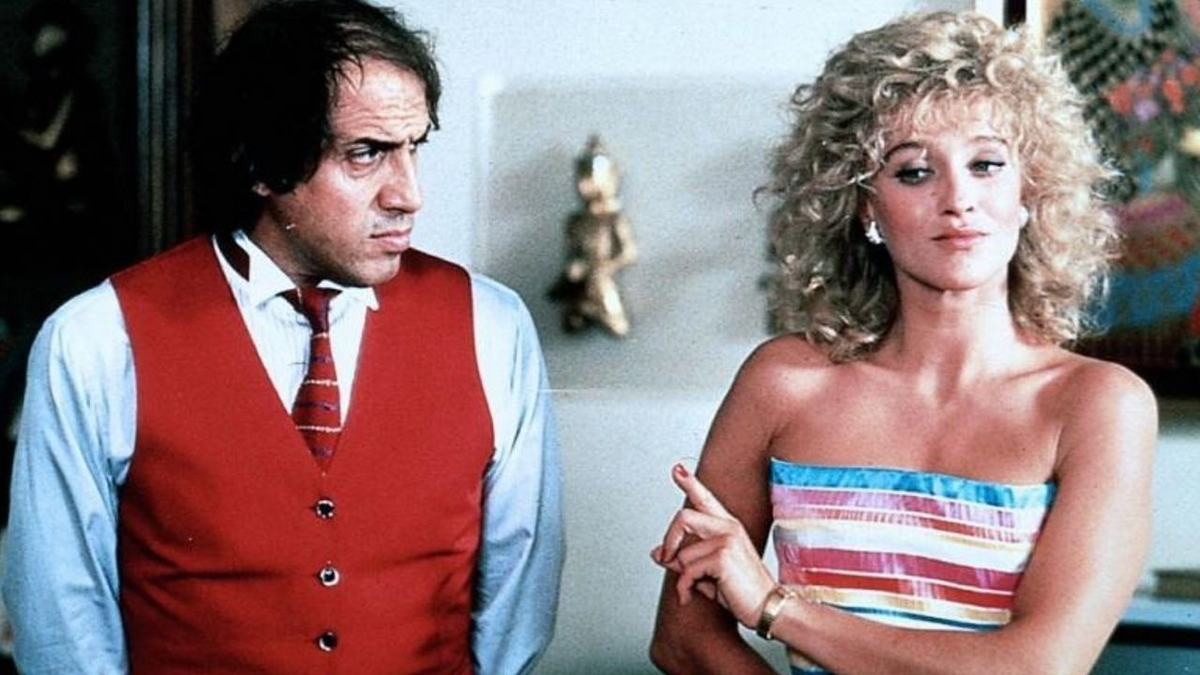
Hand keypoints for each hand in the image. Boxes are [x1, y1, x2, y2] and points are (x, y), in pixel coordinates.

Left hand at [651, 463, 776, 627]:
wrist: (767, 608)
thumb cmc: (741, 591)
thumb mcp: (708, 573)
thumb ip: (684, 560)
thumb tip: (658, 553)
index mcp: (728, 527)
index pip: (706, 499)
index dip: (690, 483)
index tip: (677, 468)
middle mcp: (729, 527)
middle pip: (683, 518)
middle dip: (669, 541)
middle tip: (665, 560)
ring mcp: (727, 539)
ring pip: (683, 553)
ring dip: (682, 577)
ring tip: (693, 589)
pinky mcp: (723, 557)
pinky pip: (687, 570)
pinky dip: (684, 588)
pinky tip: (691, 596)